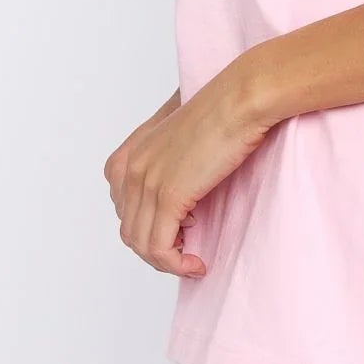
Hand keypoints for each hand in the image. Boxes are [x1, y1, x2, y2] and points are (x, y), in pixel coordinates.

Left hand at [102, 62, 273, 277]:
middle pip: (130, 230)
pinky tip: (197, 262)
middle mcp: (129, 168)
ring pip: (141, 244)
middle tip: (189, 246)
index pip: (123, 209)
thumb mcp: (181, 132)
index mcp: (128, 154)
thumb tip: (182, 185)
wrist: (240, 99)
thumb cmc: (222, 110)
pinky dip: (176, 264)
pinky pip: (159, 248)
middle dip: (158, 246)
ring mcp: (145, 182)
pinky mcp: (168, 196)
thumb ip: (169, 155)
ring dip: (167, 261)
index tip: (180, 226)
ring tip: (193, 258)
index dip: (149, 224)